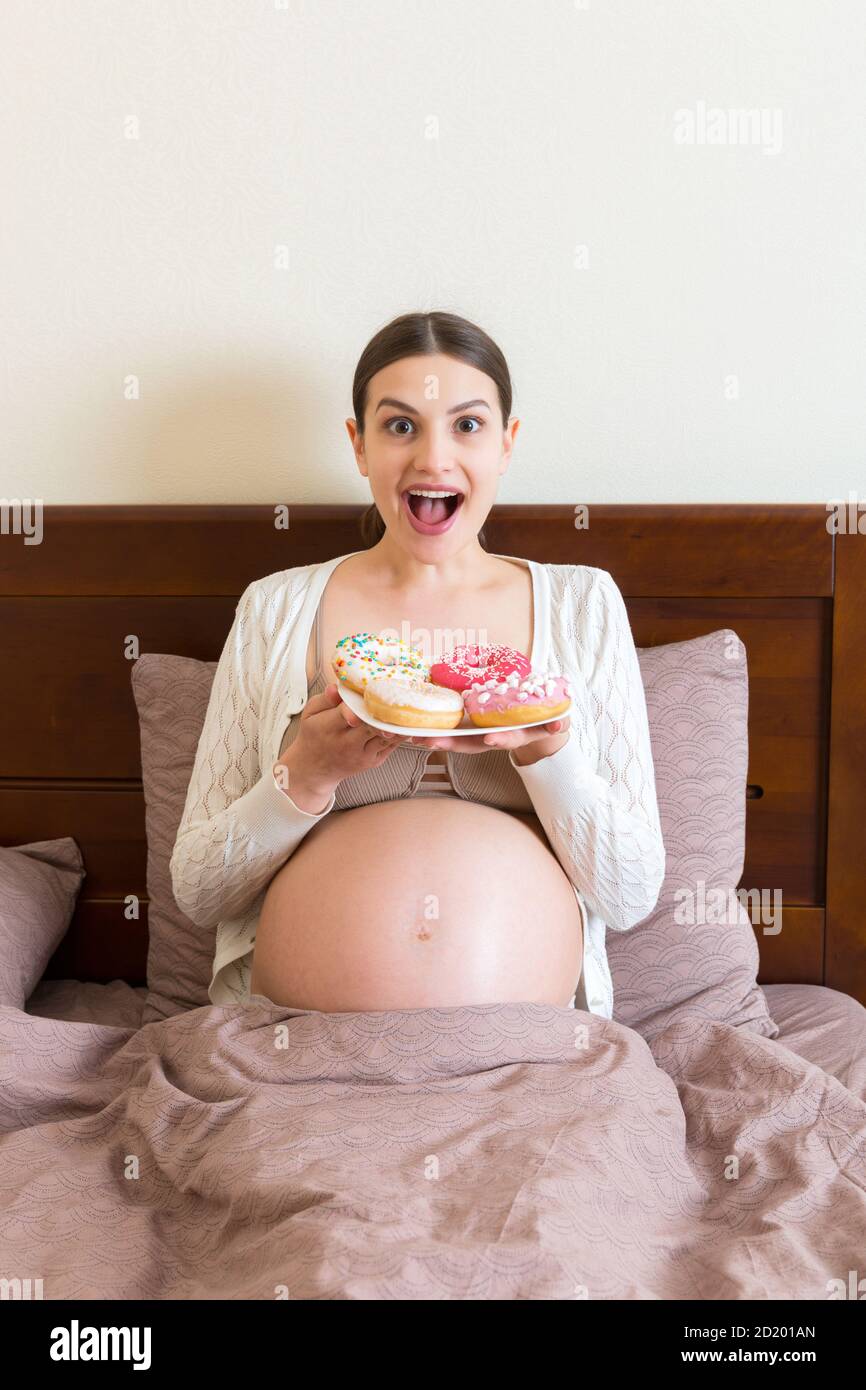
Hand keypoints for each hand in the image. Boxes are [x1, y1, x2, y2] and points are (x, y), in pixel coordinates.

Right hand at [274, 683, 410, 810]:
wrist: (315, 768)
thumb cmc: (314, 735)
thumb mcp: (310, 714)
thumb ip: (325, 699)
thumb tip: (336, 687)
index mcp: (327, 728)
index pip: (346, 714)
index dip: (358, 706)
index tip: (367, 697)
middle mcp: (346, 744)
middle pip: (371, 725)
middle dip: (382, 712)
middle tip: (394, 698)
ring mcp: (362, 755)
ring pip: (386, 736)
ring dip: (397, 723)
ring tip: (405, 708)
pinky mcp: (373, 761)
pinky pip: (392, 746)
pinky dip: (400, 734)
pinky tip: (404, 722)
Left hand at [408, 715, 570, 765]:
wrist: (537, 725)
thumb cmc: (545, 720)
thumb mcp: (554, 720)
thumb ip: (555, 723)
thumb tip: (557, 725)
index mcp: (515, 734)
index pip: (507, 738)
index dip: (500, 738)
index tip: (491, 737)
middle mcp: (495, 737)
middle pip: (473, 744)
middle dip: (452, 744)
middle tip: (430, 742)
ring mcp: (482, 734)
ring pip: (458, 740)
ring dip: (438, 739)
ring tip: (417, 737)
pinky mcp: (473, 728)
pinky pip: (453, 732)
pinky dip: (436, 732)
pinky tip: (417, 730)